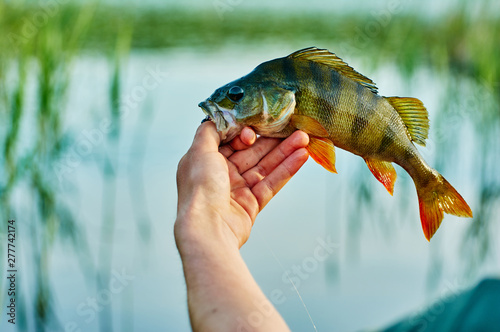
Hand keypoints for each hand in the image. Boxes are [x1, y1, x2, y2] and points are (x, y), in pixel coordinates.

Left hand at [175, 122, 308, 248]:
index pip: (231, 140)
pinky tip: (301, 156)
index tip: (256, 129)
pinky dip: (287, 170)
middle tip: (293, 127)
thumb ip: (209, 131)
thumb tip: (219, 117)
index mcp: (207, 161)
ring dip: (285, 151)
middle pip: (252, 152)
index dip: (246, 132)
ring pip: (265, 166)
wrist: (208, 229)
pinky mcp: (252, 204)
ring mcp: (238, 190)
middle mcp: (222, 174)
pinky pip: (271, 183)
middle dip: (273, 139)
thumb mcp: (199, 152)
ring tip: (304, 138)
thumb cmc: (199, 190)